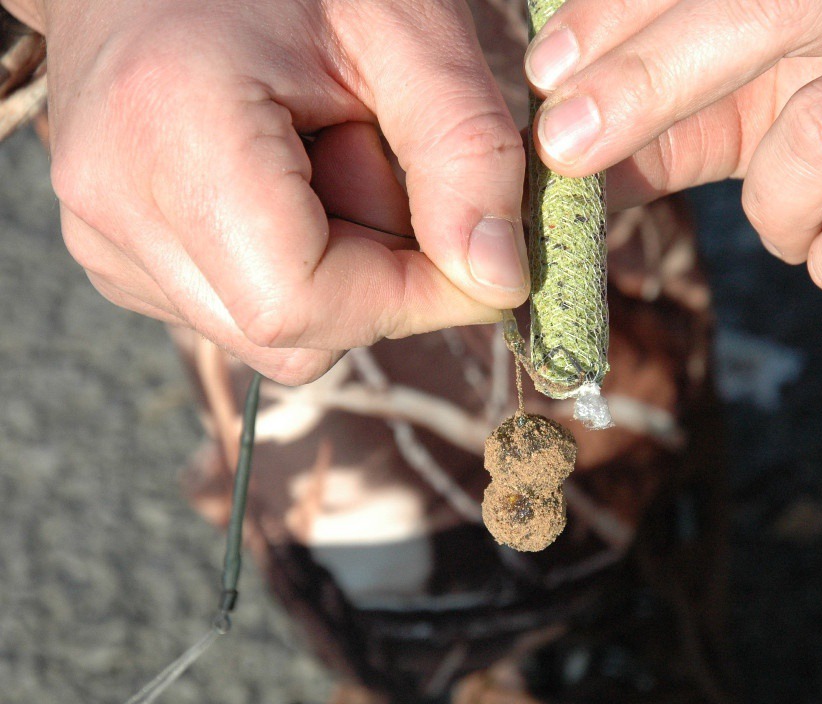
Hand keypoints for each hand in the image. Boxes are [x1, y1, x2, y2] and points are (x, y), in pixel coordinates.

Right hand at [5, 0, 529, 383]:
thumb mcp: (406, 28)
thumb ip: (467, 153)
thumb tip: (498, 283)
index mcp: (171, 133)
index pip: (299, 305)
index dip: (409, 298)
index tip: (473, 250)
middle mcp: (111, 204)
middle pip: (290, 336)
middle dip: (377, 276)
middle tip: (381, 157)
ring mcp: (104, 237)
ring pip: (269, 336)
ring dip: (339, 270)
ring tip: (327, 153)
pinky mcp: (118, 255)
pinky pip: (238, 310)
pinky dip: (295, 265)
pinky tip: (289, 176)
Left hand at [526, 0, 821, 348]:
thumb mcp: (788, 113)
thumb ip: (688, 116)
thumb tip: (563, 140)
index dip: (632, 10)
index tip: (549, 72)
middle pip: (776, 4)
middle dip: (650, 80)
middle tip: (565, 146)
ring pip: (821, 133)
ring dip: (777, 209)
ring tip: (804, 224)